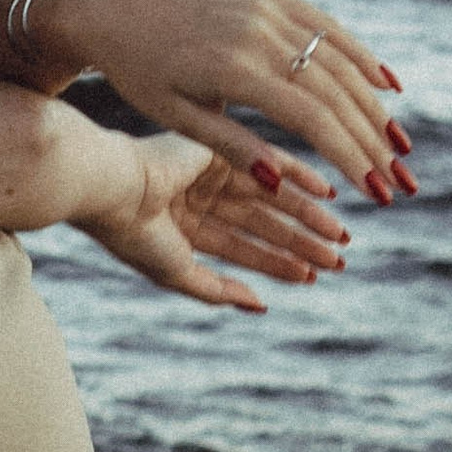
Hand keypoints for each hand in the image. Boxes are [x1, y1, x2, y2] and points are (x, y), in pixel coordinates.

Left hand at [46, 0, 410, 208]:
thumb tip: (283, 185)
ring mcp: (266, 7)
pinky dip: (359, 55)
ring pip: (338, 59)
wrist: (116, 10)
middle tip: (400, 181)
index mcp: (233, 69)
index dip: (350, 156)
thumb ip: (233, 147)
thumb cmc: (141, 75)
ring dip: (374, 104)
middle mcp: (257, 32)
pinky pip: (325, 25)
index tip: (376, 192)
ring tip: (399, 146)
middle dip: (372, 141)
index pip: (312, 118)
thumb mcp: (176, 118)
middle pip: (335, 91)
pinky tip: (387, 85)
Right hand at [77, 131, 347, 313]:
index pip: (241, 248)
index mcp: (184, 228)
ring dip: (306, 215)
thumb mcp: (177, 271)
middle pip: (262, 224)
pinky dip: (299, 175)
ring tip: (339, 234)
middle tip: (339, 257)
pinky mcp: (221, 147)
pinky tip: (327, 193)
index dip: (277, 264)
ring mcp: (211, 172)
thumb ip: (217, 289)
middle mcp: (200, 199)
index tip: (314, 275)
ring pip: (270, 198)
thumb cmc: (134, 234)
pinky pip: (268, 161)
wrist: (111, 185)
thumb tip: (260, 305)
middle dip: (299, 242)